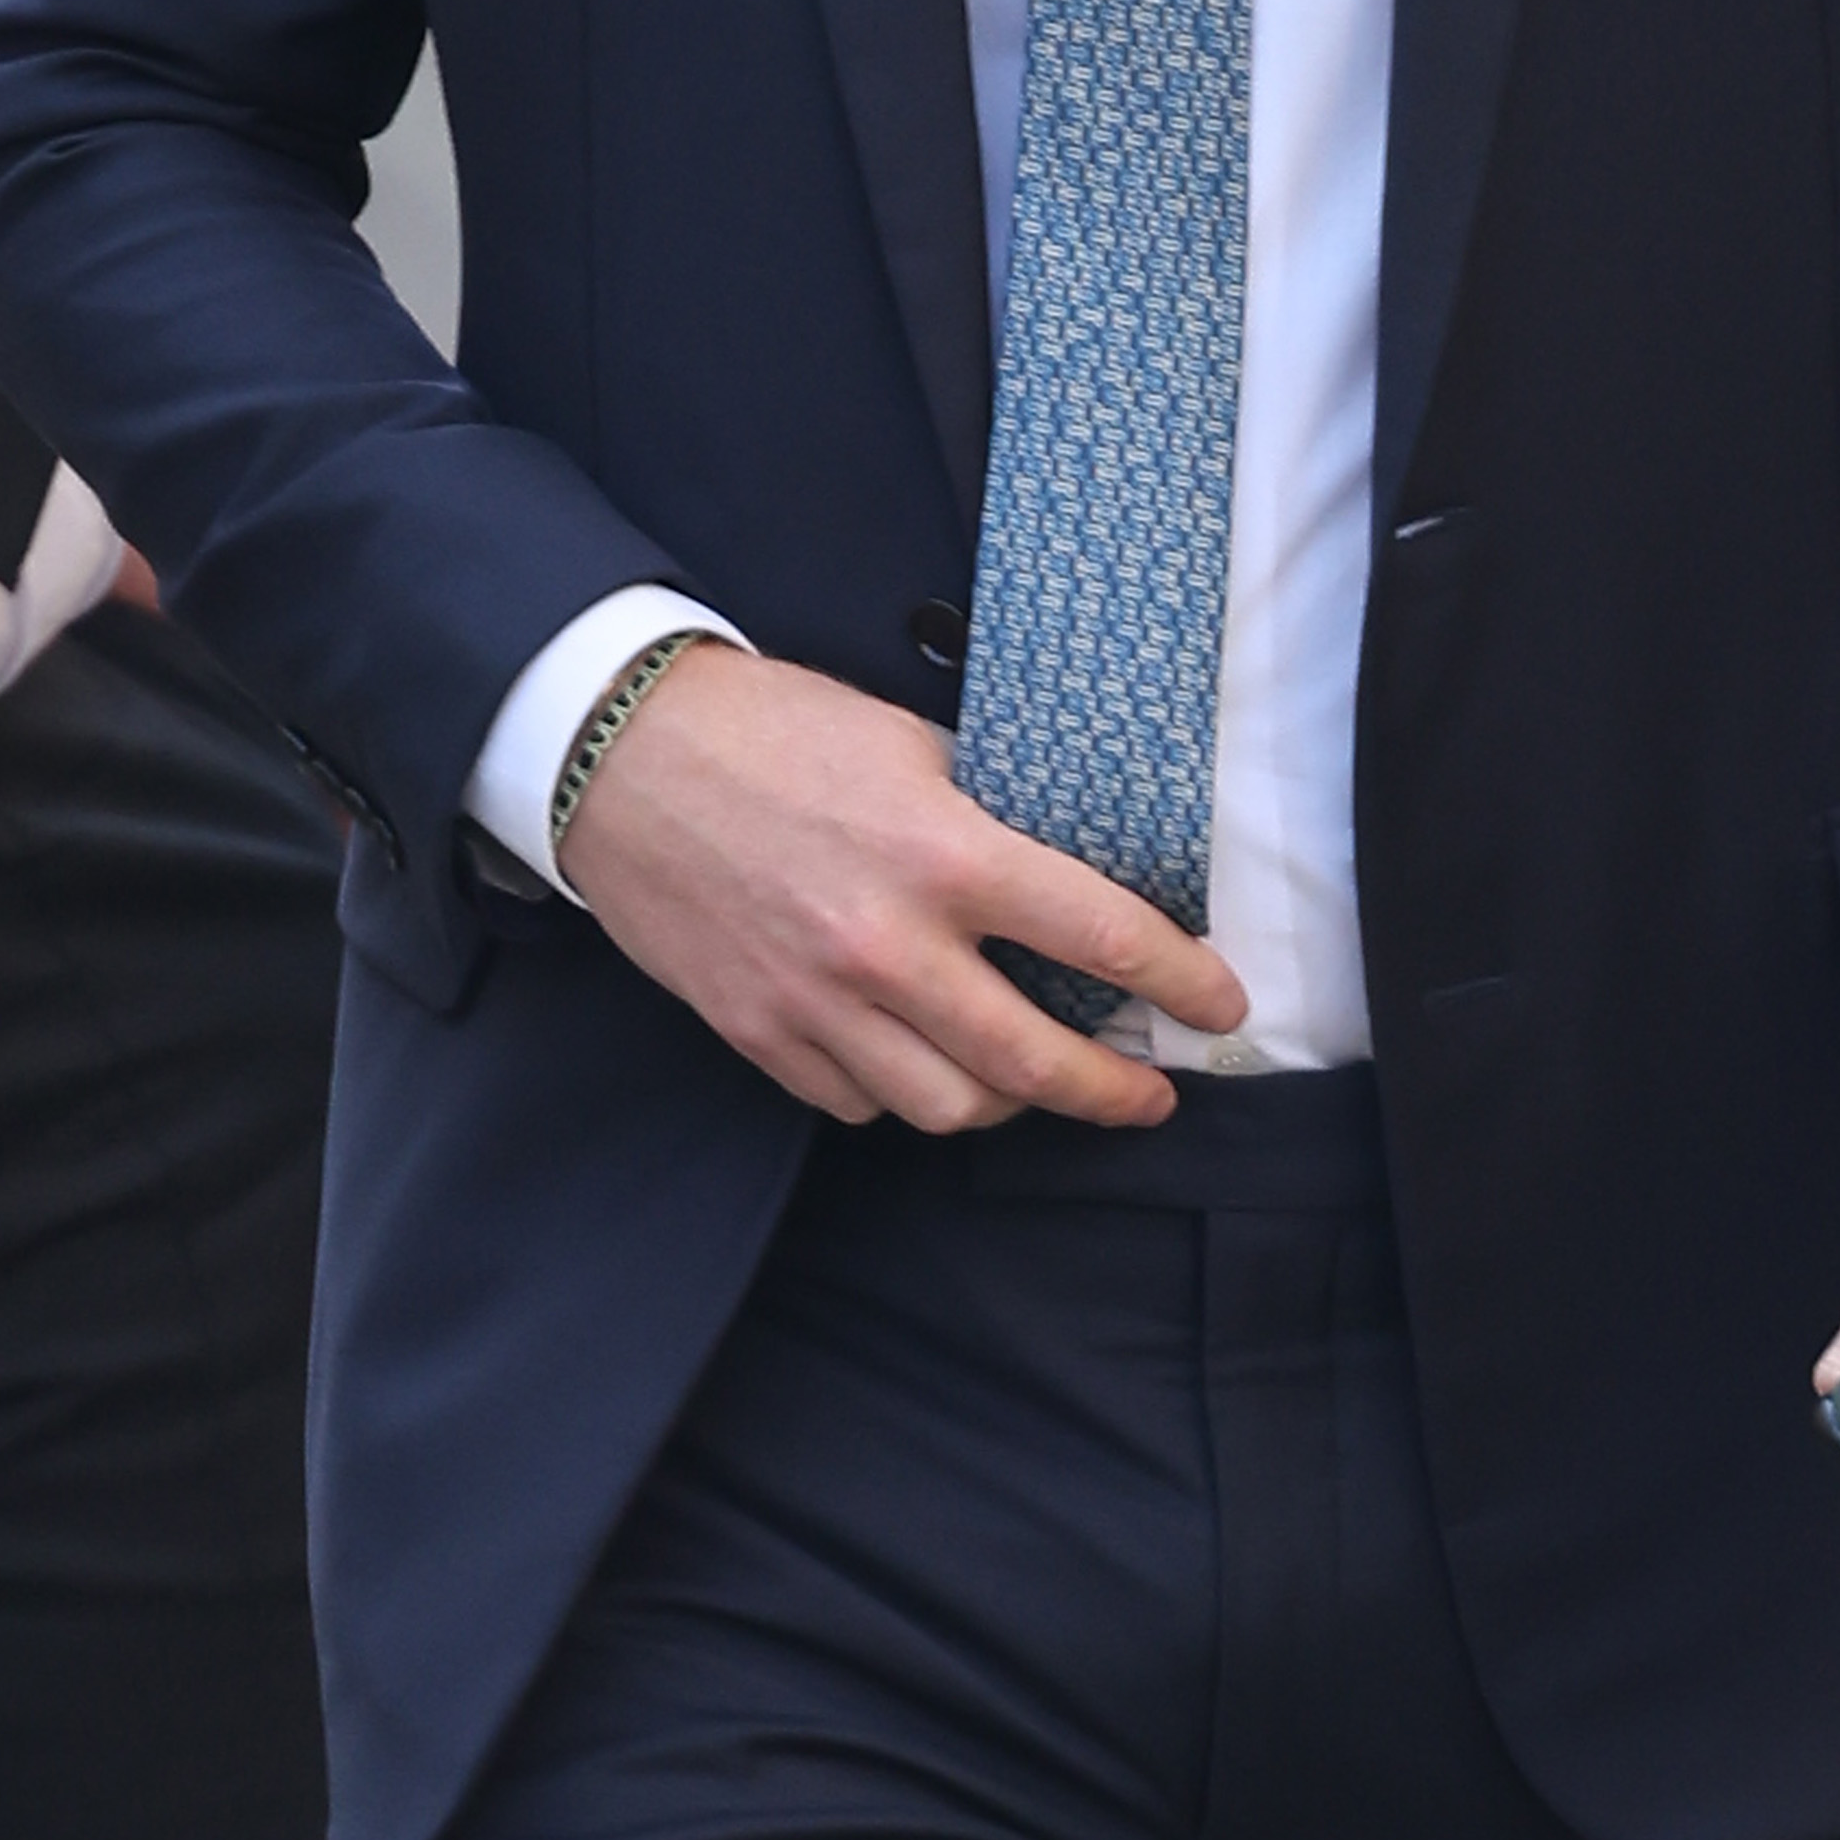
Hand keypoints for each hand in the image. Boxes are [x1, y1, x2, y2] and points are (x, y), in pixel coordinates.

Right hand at [559, 644, 1249, 1130]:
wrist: (620, 755)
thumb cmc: (770, 731)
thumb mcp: (909, 745)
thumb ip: (990, 818)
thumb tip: (1070, 869)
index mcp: (946, 855)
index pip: (1102, 940)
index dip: (1182, 983)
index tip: (1219, 1003)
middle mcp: (890, 946)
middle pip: (1034, 1065)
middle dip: (1114, 1092)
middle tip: (1150, 1092)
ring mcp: (820, 1003)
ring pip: (950, 1108)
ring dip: (1011, 1105)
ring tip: (1034, 1082)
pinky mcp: (762, 1034)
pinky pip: (862, 1103)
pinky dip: (907, 1094)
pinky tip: (925, 1061)